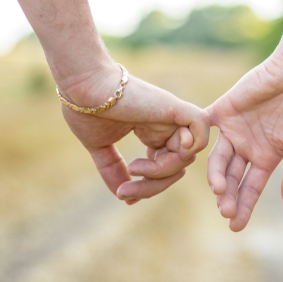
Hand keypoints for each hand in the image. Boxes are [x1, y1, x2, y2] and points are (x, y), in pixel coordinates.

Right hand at [60, 62, 209, 203]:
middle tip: (126, 190)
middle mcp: (165, 126)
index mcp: (152, 132)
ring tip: (134, 167)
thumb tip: (123, 195)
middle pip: (178, 166)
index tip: (123, 192)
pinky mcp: (174, 107)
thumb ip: (113, 169)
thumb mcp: (101, 147)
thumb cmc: (86, 109)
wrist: (81, 87)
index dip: (150, 185)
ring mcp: (171, 117)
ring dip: (162, 172)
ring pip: (188, 155)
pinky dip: (192, 144)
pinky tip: (162, 151)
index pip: (166, 167)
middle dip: (154, 185)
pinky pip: (201, 127)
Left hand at [206, 52, 282, 230]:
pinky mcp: (222, 110)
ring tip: (217, 189)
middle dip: (227, 196)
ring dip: (216, 175)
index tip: (235, 226)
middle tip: (224, 210)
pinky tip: (190, 151)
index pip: (250, 188)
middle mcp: (246, 148)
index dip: (243, 207)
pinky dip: (195, 136)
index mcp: (266, 158)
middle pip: (231, 178)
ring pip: (217, 158)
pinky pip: (204, 124)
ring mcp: (233, 130)